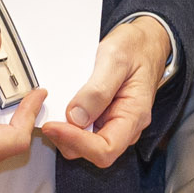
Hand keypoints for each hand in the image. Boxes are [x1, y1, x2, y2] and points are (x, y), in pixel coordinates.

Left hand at [39, 16, 172, 167]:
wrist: (146, 41)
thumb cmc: (136, 47)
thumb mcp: (116, 58)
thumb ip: (97, 90)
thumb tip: (76, 118)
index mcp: (134, 115)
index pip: (106, 149)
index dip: (77, 142)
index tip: (54, 126)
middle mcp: (125, 126)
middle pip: (92, 152)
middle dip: (67, 139)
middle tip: (47, 120)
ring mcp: (114, 123)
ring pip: (85, 144)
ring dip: (65, 134)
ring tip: (51, 114)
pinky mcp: (103, 118)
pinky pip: (84, 131)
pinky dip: (68, 125)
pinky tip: (60, 110)